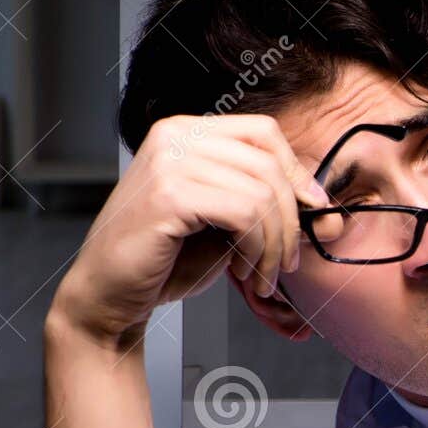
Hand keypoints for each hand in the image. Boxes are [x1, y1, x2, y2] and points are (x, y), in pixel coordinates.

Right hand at [52, 114, 340, 344]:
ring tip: (262, 274)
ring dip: (275, 245)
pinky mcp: (169, 195)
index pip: (264, 131)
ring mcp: (169, 161)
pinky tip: (243, 271)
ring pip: (262, 191)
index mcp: (186, 133)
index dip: (297, 171)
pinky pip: (245, 213)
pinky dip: (257, 249)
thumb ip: (258, 200)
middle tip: (286, 262)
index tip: (311, 211)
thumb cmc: (165, 261)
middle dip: (290, 221)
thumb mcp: (223, 222)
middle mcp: (175, 136)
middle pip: (269, 163)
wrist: (110, 295)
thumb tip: (317, 197)